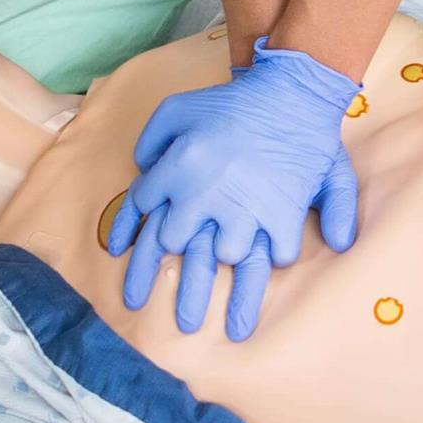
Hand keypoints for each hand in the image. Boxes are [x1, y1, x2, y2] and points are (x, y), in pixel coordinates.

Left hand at [114, 47, 361, 339]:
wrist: (289, 92)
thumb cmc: (233, 101)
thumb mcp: (177, 106)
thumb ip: (153, 138)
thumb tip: (142, 168)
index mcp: (177, 168)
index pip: (144, 208)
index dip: (136, 238)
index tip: (132, 262)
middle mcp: (205, 195)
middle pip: (178, 245)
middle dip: (178, 275)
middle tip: (179, 316)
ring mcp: (246, 208)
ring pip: (225, 260)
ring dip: (225, 287)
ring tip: (227, 330)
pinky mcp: (282, 214)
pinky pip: (275, 254)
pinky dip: (272, 267)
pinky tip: (268, 280)